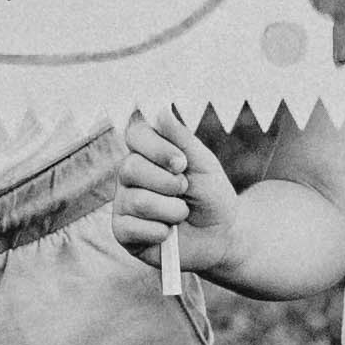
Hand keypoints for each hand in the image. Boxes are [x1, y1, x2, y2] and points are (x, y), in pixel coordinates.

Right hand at [99, 115, 238, 272]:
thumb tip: (160, 110)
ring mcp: (123, 203)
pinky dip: (160, 232)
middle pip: (130, 168)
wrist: (221, 235)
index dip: (156, 147)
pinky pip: (132, 228)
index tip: (181, 162)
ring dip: (171, 210)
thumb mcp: (204, 163)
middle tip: (185, 190)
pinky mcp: (122, 232)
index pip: (134, 134)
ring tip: (182, 213)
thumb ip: (181, 138)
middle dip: (168, 183)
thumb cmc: (211, 195)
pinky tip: (168, 233)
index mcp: (146, 152)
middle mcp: (128, 175)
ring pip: (137, 201)